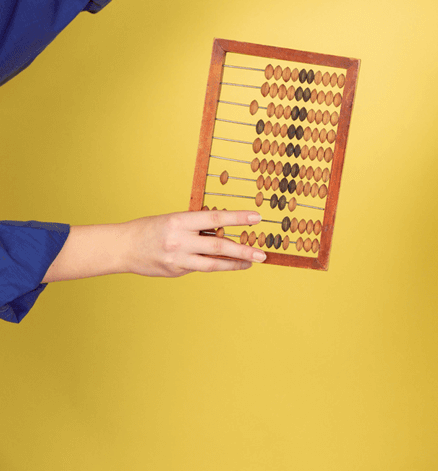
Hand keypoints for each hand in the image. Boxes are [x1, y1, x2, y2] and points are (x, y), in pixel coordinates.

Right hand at [123, 209, 265, 276]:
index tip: (257, 218)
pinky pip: (199, 267)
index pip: (215, 218)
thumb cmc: (151, 229)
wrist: (122, 248)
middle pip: (218, 246)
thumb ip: (197, 226)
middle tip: (262, 254)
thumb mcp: (175, 219)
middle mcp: (179, 241)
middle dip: (243, 251)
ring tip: (250, 262)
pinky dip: (212, 264)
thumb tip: (224, 232)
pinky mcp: (175, 272)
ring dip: (234, 264)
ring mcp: (177, 260)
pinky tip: (222, 262)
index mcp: (179, 222)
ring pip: (212, 264)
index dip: (238, 218)